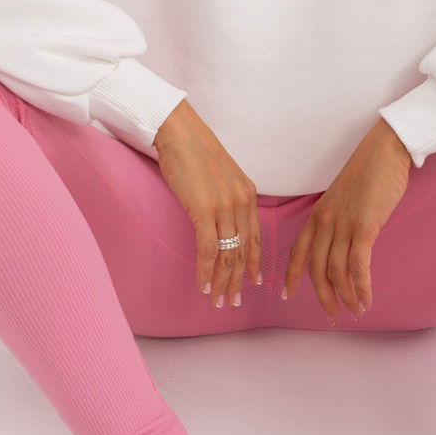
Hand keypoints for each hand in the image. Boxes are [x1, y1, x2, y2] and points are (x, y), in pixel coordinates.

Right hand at [154, 100, 261, 308]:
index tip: (255, 282)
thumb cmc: (193, 152)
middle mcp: (242, 202)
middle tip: (233, 302)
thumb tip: (220, 219)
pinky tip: (204, 286)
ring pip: (228, 255)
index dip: (256, 262)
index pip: (255, 236)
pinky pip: (209, 250)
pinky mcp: (205, 210)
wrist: (179, 132)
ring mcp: (225, 206)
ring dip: (222, 282)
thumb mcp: (220, 177)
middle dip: (238, 280)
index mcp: (248, 194)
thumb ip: (226, 198)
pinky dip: (206, 271)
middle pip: (243, 251)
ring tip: (218, 301)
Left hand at [282, 118, 411, 321]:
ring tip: (355, 312)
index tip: (285, 295)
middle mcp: (325, 222)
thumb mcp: (344, 199)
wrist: (385, 151)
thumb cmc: (369, 173)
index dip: (291, 275)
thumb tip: (344, 244)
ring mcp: (343, 225)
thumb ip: (339, 221)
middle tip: (332, 316)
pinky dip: (361, 287)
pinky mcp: (364, 227)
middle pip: (316, 269)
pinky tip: (366, 299)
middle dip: (323, 297)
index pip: (297, 251)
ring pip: (337, 271)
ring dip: (346, 296)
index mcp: (317, 215)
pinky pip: (358, 265)